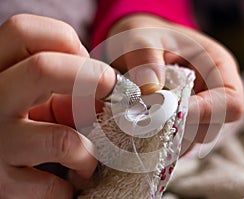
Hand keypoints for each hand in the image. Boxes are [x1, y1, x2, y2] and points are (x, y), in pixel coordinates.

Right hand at [0, 14, 114, 197]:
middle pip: (42, 69)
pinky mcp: (0, 182)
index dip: (66, 41)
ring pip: (61, 139)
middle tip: (113, 90)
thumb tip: (106, 91)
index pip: (23, 32)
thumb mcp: (36, 94)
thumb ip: (63, 83)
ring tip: (89, 157)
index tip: (88, 61)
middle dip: (93, 78)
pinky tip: (75, 178)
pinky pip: (53, 185)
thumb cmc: (27, 121)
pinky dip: (74, 182)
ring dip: (89, 151)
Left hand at [107, 14, 243, 145]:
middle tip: (150, 118)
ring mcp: (200, 108)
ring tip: (144, 120)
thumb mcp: (141, 37)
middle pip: (213, 126)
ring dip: (170, 136)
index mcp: (218, 66)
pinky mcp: (184, 119)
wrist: (137, 46)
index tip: (169, 112)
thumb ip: (145, 56)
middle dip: (182, 127)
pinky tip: (145, 127)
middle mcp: (215, 91)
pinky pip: (180, 140)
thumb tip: (150, 89)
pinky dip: (163, 139)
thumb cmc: (146, 37)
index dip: (204, 113)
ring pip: (195, 138)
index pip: (231, 102)